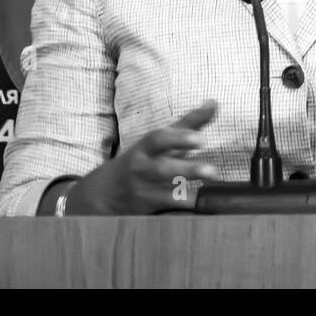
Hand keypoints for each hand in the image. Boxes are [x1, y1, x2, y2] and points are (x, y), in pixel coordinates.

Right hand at [65, 100, 220, 214]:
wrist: (102, 194)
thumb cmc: (141, 160)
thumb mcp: (160, 141)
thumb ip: (188, 123)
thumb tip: (214, 103)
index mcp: (145, 148)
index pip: (158, 139)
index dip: (178, 138)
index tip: (200, 139)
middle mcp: (143, 170)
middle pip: (163, 169)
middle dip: (188, 170)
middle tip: (213, 171)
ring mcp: (144, 193)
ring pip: (166, 195)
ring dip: (189, 195)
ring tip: (210, 196)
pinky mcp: (147, 213)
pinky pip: (165, 213)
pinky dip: (182, 213)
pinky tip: (201, 212)